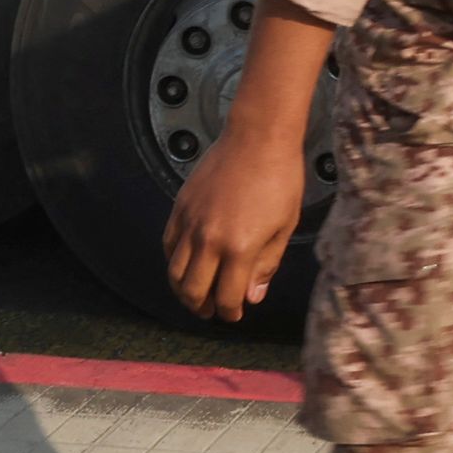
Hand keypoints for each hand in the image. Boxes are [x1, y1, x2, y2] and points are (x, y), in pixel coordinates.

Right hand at [162, 3, 331, 320]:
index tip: (235, 314)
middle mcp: (208, 240)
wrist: (258, 138)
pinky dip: (173, 262)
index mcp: (239, 248)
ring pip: (174, 271)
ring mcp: (190, 223)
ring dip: (183, 290)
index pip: (227, 296)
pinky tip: (185, 266)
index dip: (230, 312)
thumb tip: (253, 296)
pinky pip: (168, 245)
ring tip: (196, 295)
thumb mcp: (285, 227)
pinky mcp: (180, 208)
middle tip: (211, 311)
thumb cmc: (280, 179)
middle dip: (202, 307)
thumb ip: (266, 265)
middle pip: (193, 290)